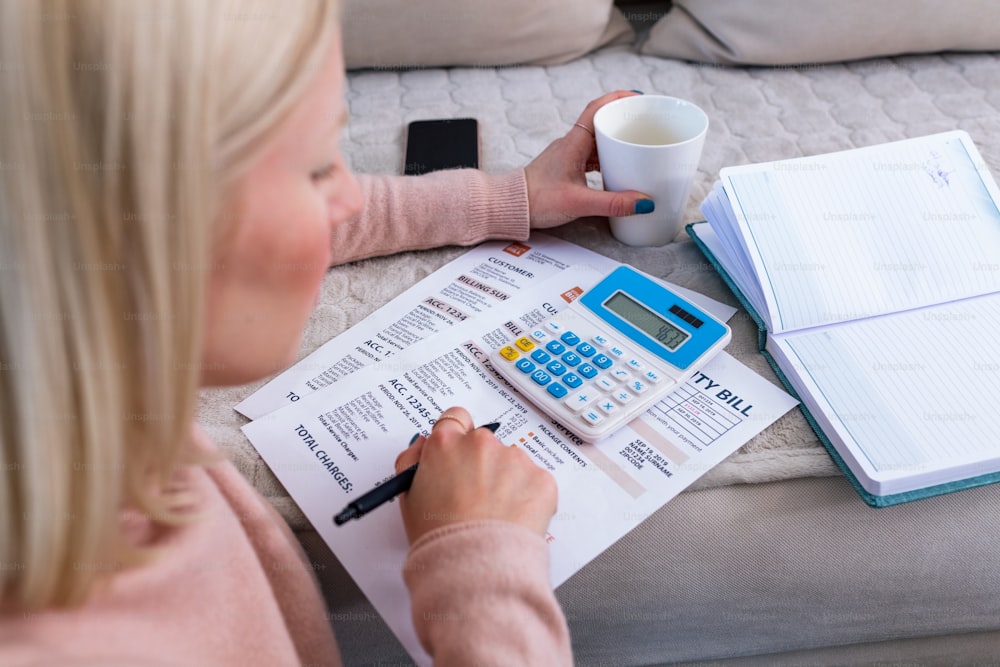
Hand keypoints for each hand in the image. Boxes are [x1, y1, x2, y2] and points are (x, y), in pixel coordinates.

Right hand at [394, 407, 557, 543]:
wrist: (476, 566)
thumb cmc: (438, 537)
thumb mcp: (407, 497)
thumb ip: (412, 461)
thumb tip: (423, 444)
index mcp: (446, 444)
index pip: (455, 418)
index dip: (457, 438)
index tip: (459, 455)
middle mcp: (481, 443)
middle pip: (484, 443)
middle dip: (482, 464)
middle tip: (475, 498)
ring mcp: (515, 459)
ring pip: (512, 462)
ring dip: (506, 481)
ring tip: (494, 516)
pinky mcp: (541, 479)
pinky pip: (534, 482)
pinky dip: (528, 498)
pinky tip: (512, 520)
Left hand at [524, 90, 653, 228]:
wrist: (509, 207)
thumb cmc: (535, 200)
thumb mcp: (579, 203)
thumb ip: (613, 204)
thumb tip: (643, 203)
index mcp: (573, 143)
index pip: (597, 108)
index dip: (618, 98)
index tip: (639, 96)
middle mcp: (570, 144)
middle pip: (600, 122)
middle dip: (623, 120)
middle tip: (645, 123)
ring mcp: (567, 155)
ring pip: (596, 140)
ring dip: (615, 141)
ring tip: (636, 146)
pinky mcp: (565, 168)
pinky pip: (589, 155)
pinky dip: (605, 158)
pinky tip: (615, 169)